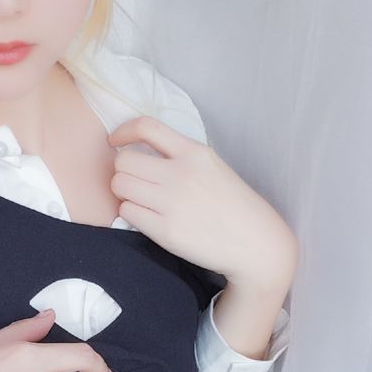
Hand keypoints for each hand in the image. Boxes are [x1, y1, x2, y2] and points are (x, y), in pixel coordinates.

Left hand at [106, 115, 297, 293]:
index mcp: (194, 153)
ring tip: (140, 200)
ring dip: (123, 192)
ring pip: (119, 186)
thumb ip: (180, 157)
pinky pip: (127, 212)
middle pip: (123, 161)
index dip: (122, 132)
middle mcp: (181, 174)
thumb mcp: (212, 167)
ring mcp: (172, 203)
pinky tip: (147, 217)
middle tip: (134, 182)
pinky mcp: (166, 231)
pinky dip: (131, 213)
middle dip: (122, 171)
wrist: (255, 243)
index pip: (146, 127)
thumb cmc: (233, 206)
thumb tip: (139, 152)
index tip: (115, 142)